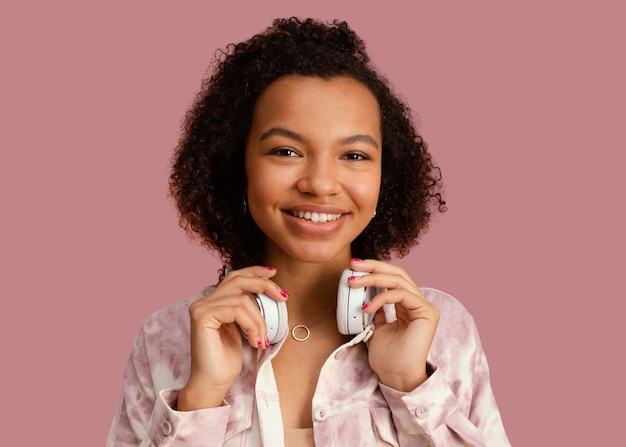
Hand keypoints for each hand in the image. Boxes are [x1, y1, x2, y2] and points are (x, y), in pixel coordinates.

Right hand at [177, 265, 288, 409]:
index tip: (273, 272)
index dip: (255, 271)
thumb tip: (270, 292)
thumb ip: (248, 309)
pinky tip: (254, 341)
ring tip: (261, 339)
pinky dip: (251, 324)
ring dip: (259, 320)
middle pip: (238, 280)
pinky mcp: (202, 316)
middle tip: (283, 297)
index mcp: (213, 302)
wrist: (214, 383)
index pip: (234, 277)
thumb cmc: (227, 360)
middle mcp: (204, 301)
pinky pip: (236, 310)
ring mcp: (201, 307)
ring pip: (242, 299)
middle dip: (264, 285)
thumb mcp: (244, 328)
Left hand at [349, 259, 438, 391]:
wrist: (395, 376)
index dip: (374, 269)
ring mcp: (424, 306)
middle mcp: (418, 303)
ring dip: (373, 278)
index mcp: (408, 305)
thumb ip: (377, 310)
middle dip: (374, 266)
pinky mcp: (427, 312)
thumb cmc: (388, 357)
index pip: (392, 278)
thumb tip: (367, 296)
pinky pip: (402, 294)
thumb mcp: (377, 327)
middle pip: (397, 273)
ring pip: (399, 280)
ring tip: (354, 282)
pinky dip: (382, 297)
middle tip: (354, 264)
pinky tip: (367, 306)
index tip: (354, 267)